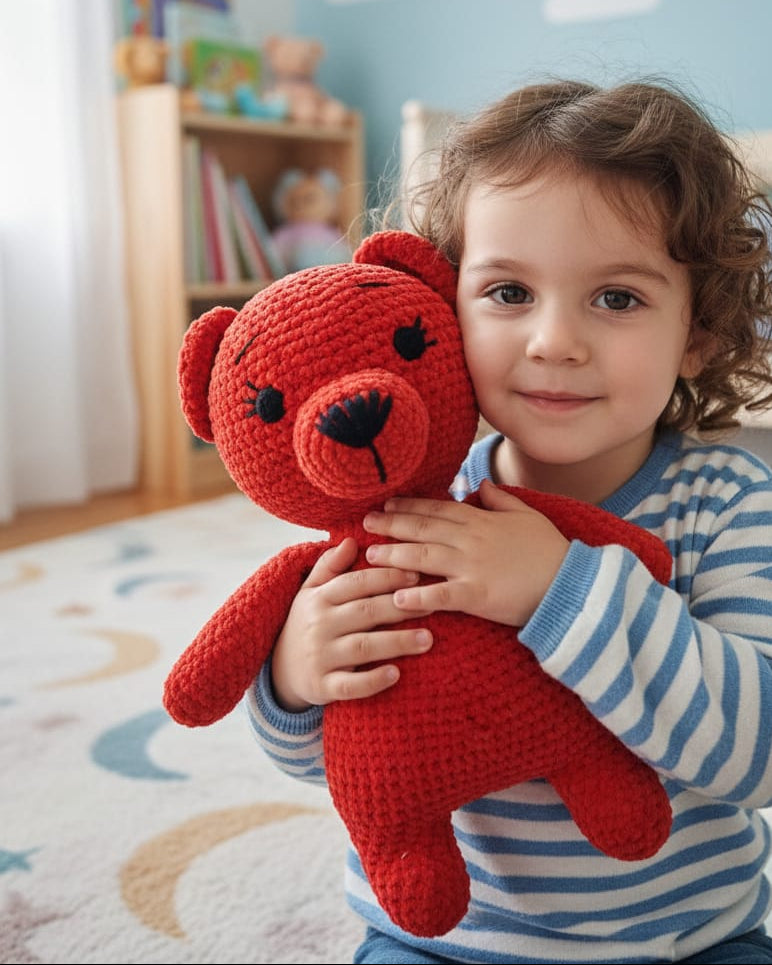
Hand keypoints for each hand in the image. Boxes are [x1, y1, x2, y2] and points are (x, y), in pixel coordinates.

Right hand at [270, 537, 433, 712]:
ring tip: (428, 639)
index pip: (356, 583)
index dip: (387, 577)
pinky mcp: (322, 687)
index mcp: (318, 599)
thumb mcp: (309, 592)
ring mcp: (320, 658)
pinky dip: (372, 681)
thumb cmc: (306, 624)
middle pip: (365, 612)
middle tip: (432, 605)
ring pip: (362, 647)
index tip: (417, 575)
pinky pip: (350, 685)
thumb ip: (329, 566)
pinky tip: (396, 674)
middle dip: (400, 607)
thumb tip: (351, 540)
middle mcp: (318, 626)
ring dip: (397, 642)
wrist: (280, 672)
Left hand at [363, 479, 569, 627]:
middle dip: (392, 525)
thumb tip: (483, 483)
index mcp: (482, 521)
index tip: (387, 504)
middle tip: (365, 523)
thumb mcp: (528, 516)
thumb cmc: (550, 551)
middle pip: (423, 530)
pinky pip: (441, 595)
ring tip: (371, 555)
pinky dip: (418, 595)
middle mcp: (472, 541)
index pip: (438, 510)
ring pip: (424, 558)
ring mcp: (472, 568)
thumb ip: (502, 499)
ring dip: (394, 555)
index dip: (410, 506)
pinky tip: (396, 597)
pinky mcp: (477, 596)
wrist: (571, 585)